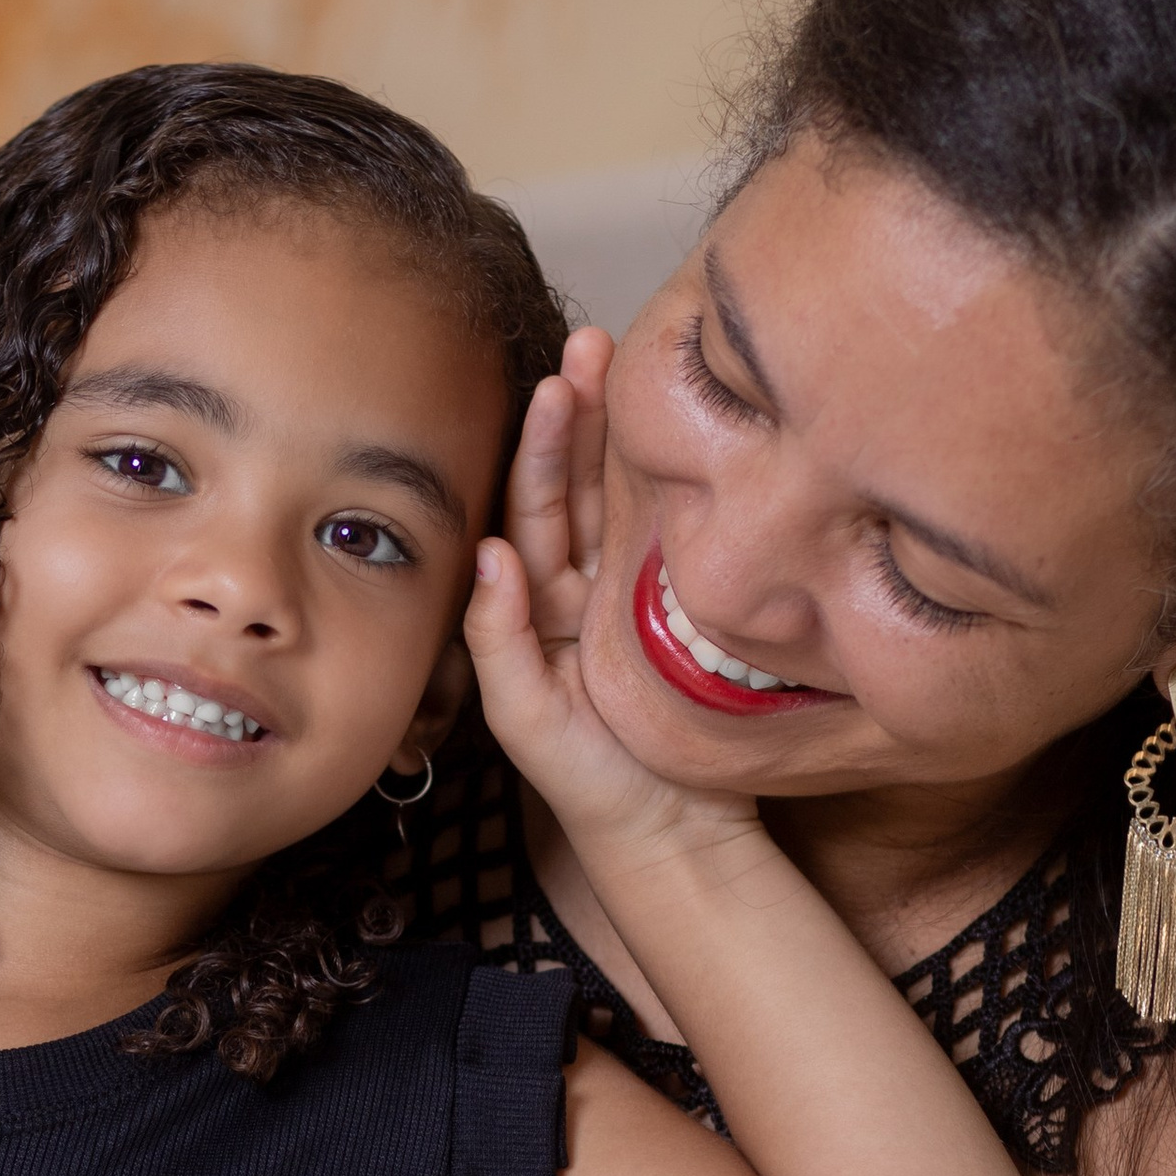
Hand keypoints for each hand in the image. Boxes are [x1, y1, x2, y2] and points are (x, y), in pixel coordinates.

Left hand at [466, 337, 756, 861]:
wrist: (674, 833)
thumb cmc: (591, 785)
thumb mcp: (526, 717)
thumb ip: (497, 640)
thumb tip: (489, 553)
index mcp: (533, 608)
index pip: (529, 511)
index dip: (537, 447)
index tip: (551, 385)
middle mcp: (581, 588)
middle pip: (577, 485)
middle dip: (584, 413)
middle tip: (593, 343)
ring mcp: (636, 591)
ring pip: (625, 497)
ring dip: (625, 431)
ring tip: (630, 362)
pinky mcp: (686, 604)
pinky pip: (674, 533)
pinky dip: (673, 480)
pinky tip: (681, 428)